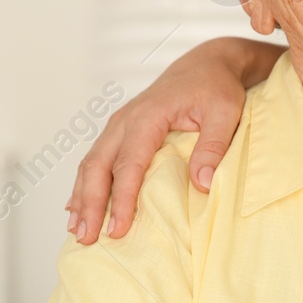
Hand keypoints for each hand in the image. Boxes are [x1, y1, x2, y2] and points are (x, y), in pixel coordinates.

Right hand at [66, 37, 282, 243]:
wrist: (207, 63)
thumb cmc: (217, 87)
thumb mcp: (225, 113)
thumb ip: (214, 146)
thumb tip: (202, 183)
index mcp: (148, 115)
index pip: (129, 163)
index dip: (121, 199)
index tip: (118, 229)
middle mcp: (125, 119)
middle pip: (98, 166)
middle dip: (90, 204)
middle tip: (88, 238)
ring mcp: (118, 124)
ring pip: (90, 163)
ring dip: (81, 198)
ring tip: (77, 231)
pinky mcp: (119, 130)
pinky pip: (95, 159)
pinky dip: (84, 185)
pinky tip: (76, 207)